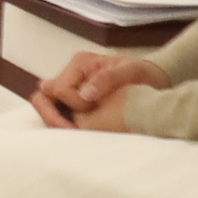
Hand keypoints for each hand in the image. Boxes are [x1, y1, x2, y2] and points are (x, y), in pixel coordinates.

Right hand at [34, 47, 165, 130]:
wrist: (154, 79)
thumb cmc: (144, 73)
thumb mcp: (130, 72)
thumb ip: (107, 79)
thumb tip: (84, 94)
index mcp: (80, 63)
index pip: (59, 89)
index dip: (73, 103)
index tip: (93, 109)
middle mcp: (70, 74)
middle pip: (43, 96)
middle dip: (52, 116)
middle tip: (70, 131)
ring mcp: (71, 87)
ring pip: (47, 106)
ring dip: (57, 121)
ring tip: (75, 134)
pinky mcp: (75, 100)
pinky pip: (59, 112)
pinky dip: (64, 123)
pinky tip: (79, 132)